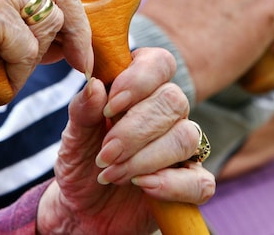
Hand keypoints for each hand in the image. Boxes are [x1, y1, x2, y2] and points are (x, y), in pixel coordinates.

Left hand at [37, 48, 214, 233]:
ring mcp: (183, 148)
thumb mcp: (72, 137)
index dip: (140, 80)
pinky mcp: (190, 183)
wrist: (82, 209)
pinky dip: (171, 185)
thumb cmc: (81, 163)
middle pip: (174, 101)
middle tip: (105, 154)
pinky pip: (201, 181)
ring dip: (146, 158)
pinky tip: (143, 186)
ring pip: (187, 137)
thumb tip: (95, 86)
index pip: (160, 63)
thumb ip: (83, 111)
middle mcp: (167, 113)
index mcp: (141, 90)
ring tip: (113, 174)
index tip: (111, 107)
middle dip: (135, 130)